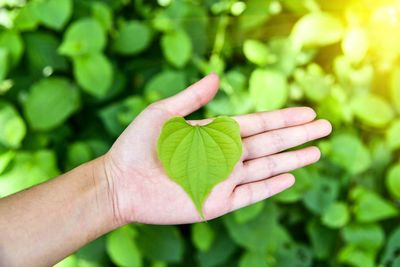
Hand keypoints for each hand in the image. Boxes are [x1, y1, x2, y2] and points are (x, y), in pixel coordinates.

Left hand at [103, 73, 331, 224]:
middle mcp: (223, 156)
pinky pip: (251, 193)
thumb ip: (192, 98)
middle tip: (325, 126)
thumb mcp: (163, 113)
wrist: (120, 183)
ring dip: (292, 158)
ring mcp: (223, 179)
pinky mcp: (217, 202)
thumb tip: (217, 76)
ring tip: (317, 150)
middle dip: (297, 134)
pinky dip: (271, 186)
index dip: (282, 118)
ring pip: (267, 167)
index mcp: (214, 134)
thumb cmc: (137, 146)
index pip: (257, 124)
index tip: (306, 112)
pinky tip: (290, 177)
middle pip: (269, 143)